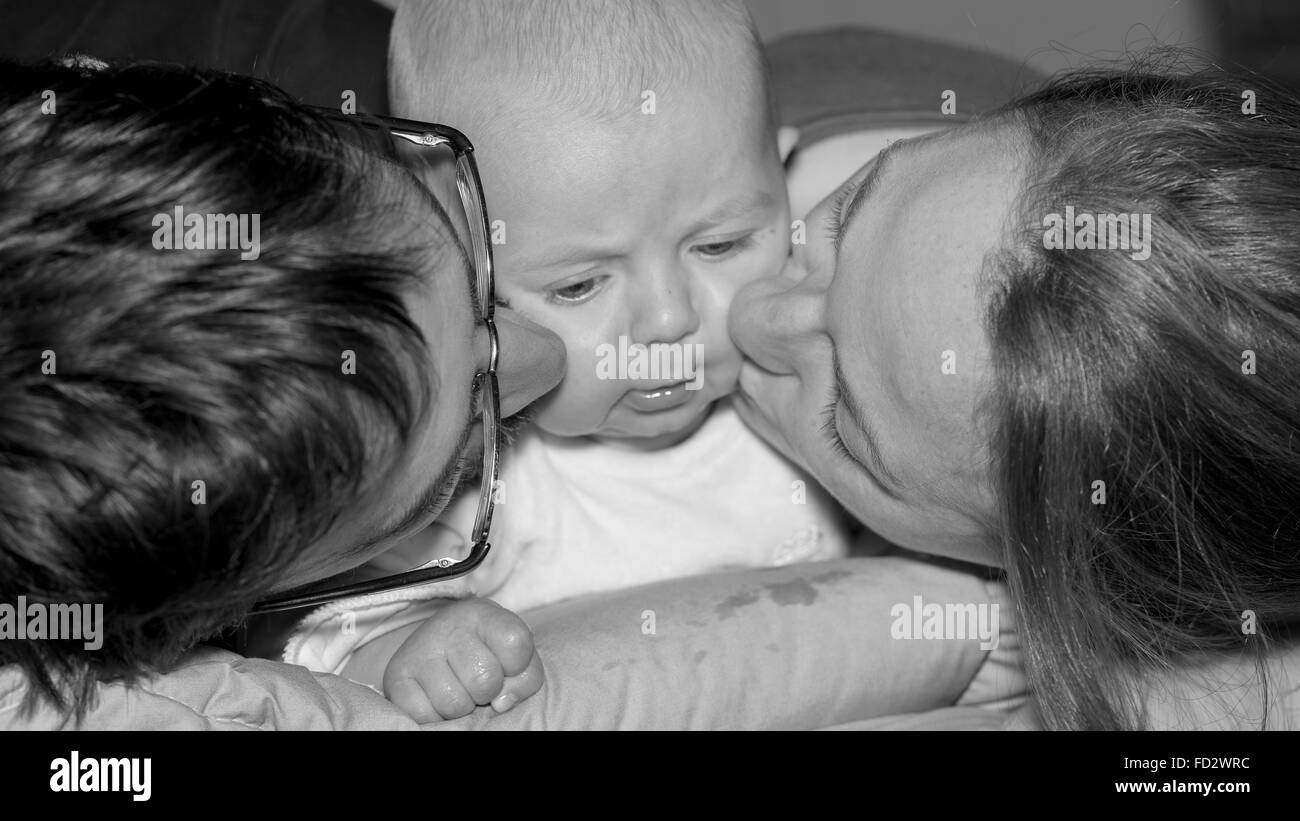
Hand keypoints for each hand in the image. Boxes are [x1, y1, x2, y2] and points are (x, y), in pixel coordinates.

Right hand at [382, 597, 543, 721]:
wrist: (436, 646)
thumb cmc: (486, 652)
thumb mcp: (514, 656)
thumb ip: (525, 678)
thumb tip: (501, 704)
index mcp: (483, 614)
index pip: (516, 643)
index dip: (517, 666)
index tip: (507, 664)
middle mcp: (448, 627)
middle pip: (485, 680)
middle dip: (488, 692)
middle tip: (478, 682)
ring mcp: (419, 650)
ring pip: (455, 704)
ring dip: (462, 707)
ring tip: (458, 688)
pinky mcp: (396, 677)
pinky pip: (425, 716)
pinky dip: (436, 716)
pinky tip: (436, 696)